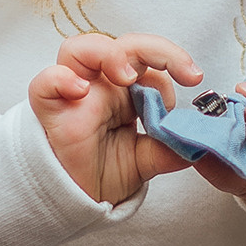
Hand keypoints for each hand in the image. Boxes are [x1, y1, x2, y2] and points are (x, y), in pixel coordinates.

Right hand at [30, 32, 200, 204]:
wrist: (78, 201)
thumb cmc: (106, 172)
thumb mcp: (150, 160)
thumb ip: (172, 146)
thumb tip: (202, 138)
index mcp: (125, 91)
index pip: (148, 59)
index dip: (173, 61)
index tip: (195, 78)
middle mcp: (100, 86)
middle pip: (119, 44)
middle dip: (153, 49)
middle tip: (180, 71)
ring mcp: (73, 95)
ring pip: (77, 49)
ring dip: (107, 53)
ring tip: (128, 77)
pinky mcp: (50, 112)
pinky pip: (43, 85)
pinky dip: (59, 79)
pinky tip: (80, 90)